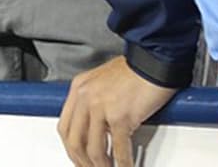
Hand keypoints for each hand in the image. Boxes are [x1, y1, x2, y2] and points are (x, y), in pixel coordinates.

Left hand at [58, 55, 176, 166]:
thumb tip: (93, 129)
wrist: (152, 61)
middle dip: (82, 162)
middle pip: (74, 140)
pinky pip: (118, 149)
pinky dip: (122, 165)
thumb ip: (93, 102)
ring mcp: (101, 107)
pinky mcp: (120, 116)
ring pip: (93, 149)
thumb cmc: (133, 72)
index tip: (80, 161)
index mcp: (79, 89)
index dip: (71, 149)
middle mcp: (85, 97)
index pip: (65, 127)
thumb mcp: (101, 82)